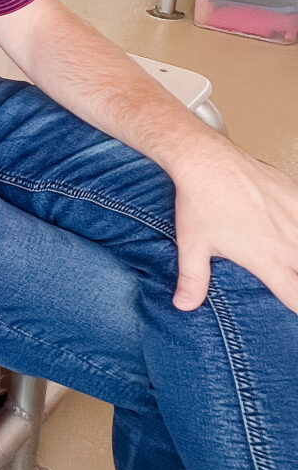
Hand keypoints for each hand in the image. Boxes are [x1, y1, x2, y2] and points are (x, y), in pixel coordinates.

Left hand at [169, 138, 297, 314]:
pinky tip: (294, 229)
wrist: (206, 160)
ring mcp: (296, 217)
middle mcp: (288, 242)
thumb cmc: (200, 202)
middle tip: (291, 278)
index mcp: (267, 259)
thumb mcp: (192, 247)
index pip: (297, 299)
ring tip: (291, 258)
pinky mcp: (296, 195)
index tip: (292, 307)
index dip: (297, 308)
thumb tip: (183, 306)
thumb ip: (192, 281)